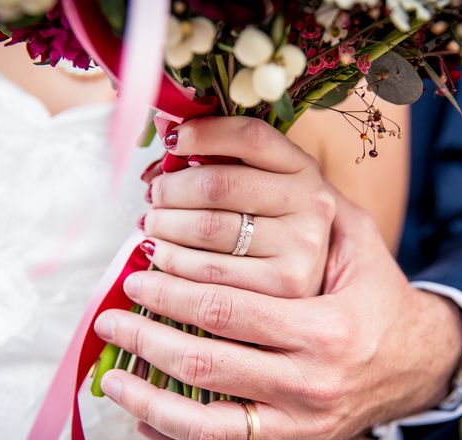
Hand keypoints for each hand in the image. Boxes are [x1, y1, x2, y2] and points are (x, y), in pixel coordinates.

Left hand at [93, 188, 461, 439]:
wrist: (417, 363)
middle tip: (110, 320)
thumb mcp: (358, 240)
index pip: (226, 310)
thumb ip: (306, 207)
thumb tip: (231, 170)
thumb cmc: (377, 296)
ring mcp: (301, 427)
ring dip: (149, 403)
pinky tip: (147, 421)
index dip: (170, 293)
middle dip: (146, 340)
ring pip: (208, 427)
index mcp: (325, 329)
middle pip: (207, 366)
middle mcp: (313, 385)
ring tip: (113, 380)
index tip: (136, 278)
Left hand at [140, 116, 334, 297]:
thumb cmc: (272, 226)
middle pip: (219, 185)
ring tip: (150, 226)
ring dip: (165, 226)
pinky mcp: (284, 285)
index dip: (204, 133)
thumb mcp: (263, 186)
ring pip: (209, 228)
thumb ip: (220, 160)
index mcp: (303, 168)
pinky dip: (171, 261)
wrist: (310, 282)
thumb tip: (166, 133)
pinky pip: (210, 271)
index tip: (171, 140)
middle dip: (171, 190)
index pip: (251, 137)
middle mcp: (310, 203)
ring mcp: (301, 246)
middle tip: (153, 197)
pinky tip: (158, 255)